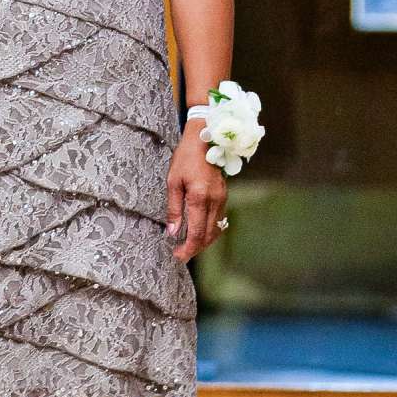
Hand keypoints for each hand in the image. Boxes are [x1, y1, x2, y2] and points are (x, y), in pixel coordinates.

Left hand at [167, 124, 226, 262]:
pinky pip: (219, 220)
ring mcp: (222, 199)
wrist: (205, 140)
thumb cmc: (185, 158)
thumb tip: (172, 232)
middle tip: (181, 254)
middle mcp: (214, 201)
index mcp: (199, 198)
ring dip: (204, 241)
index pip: (197, 233)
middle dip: (195, 249)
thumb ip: (173, 209)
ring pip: (216, 230)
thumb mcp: (173, 182)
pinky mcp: (224, 196)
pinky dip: (210, 230)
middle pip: (208, 235)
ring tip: (189, 246)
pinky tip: (200, 231)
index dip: (188, 249)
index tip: (178, 256)